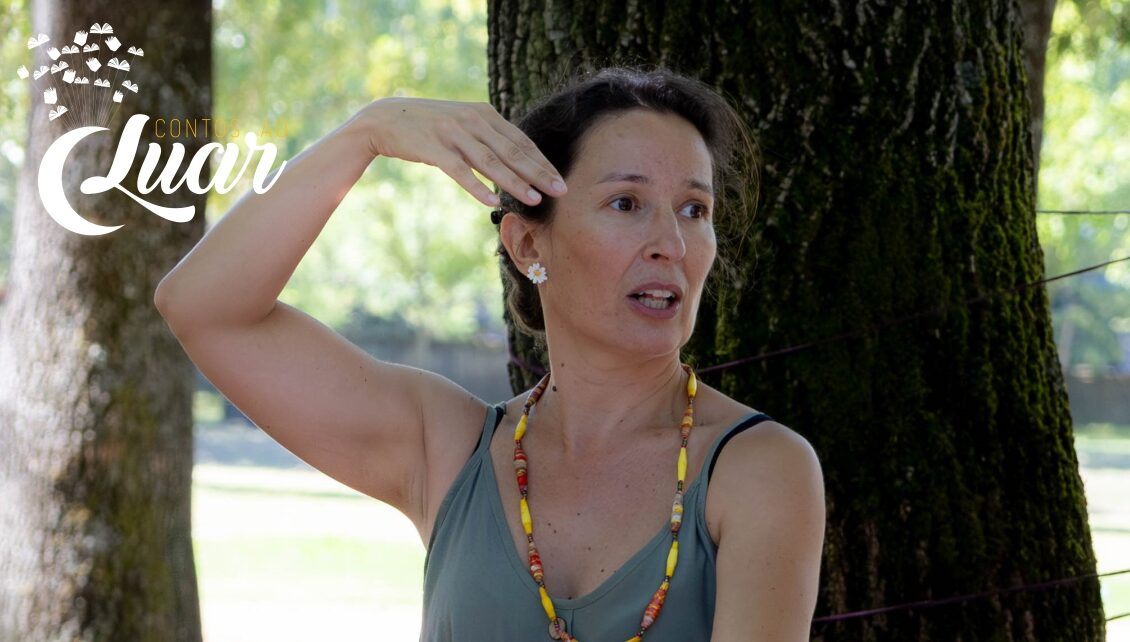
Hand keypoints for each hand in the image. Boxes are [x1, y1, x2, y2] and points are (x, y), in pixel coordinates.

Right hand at [356, 97, 566, 207]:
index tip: (560, 180)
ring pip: (491, 162)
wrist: (385, 119)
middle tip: (560, 191)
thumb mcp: (463, 123)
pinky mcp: (434, 149)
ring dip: (515, 182)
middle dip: (538, 173)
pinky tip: (493, 202)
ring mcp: (453, 133)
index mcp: (484, 113)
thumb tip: (517, 158)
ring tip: (534, 199)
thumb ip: (488, 136)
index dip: (542, 162)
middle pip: (512, 151)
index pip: (521, 141)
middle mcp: (472, 120)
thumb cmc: (429, 126)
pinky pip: (460, 171)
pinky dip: (477, 187)